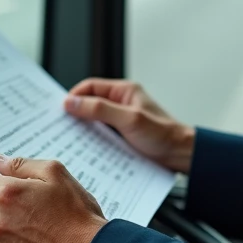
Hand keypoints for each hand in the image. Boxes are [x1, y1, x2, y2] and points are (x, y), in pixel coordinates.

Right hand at [65, 79, 195, 173]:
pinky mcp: (123, 136)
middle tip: (61, 126)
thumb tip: (72, 102)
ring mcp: (122, 119)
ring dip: (85, 129)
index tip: (61, 110)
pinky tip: (87, 151)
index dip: (74, 96)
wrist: (181, 155)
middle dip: (76, 113)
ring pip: (95, 121)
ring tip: (71, 140)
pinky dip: (93, 141)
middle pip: (91, 103)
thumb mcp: (129, 119)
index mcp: (124, 90)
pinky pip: (102, 135)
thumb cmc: (162, 134)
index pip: (91, 86)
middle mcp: (122, 102)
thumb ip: (100, 109)